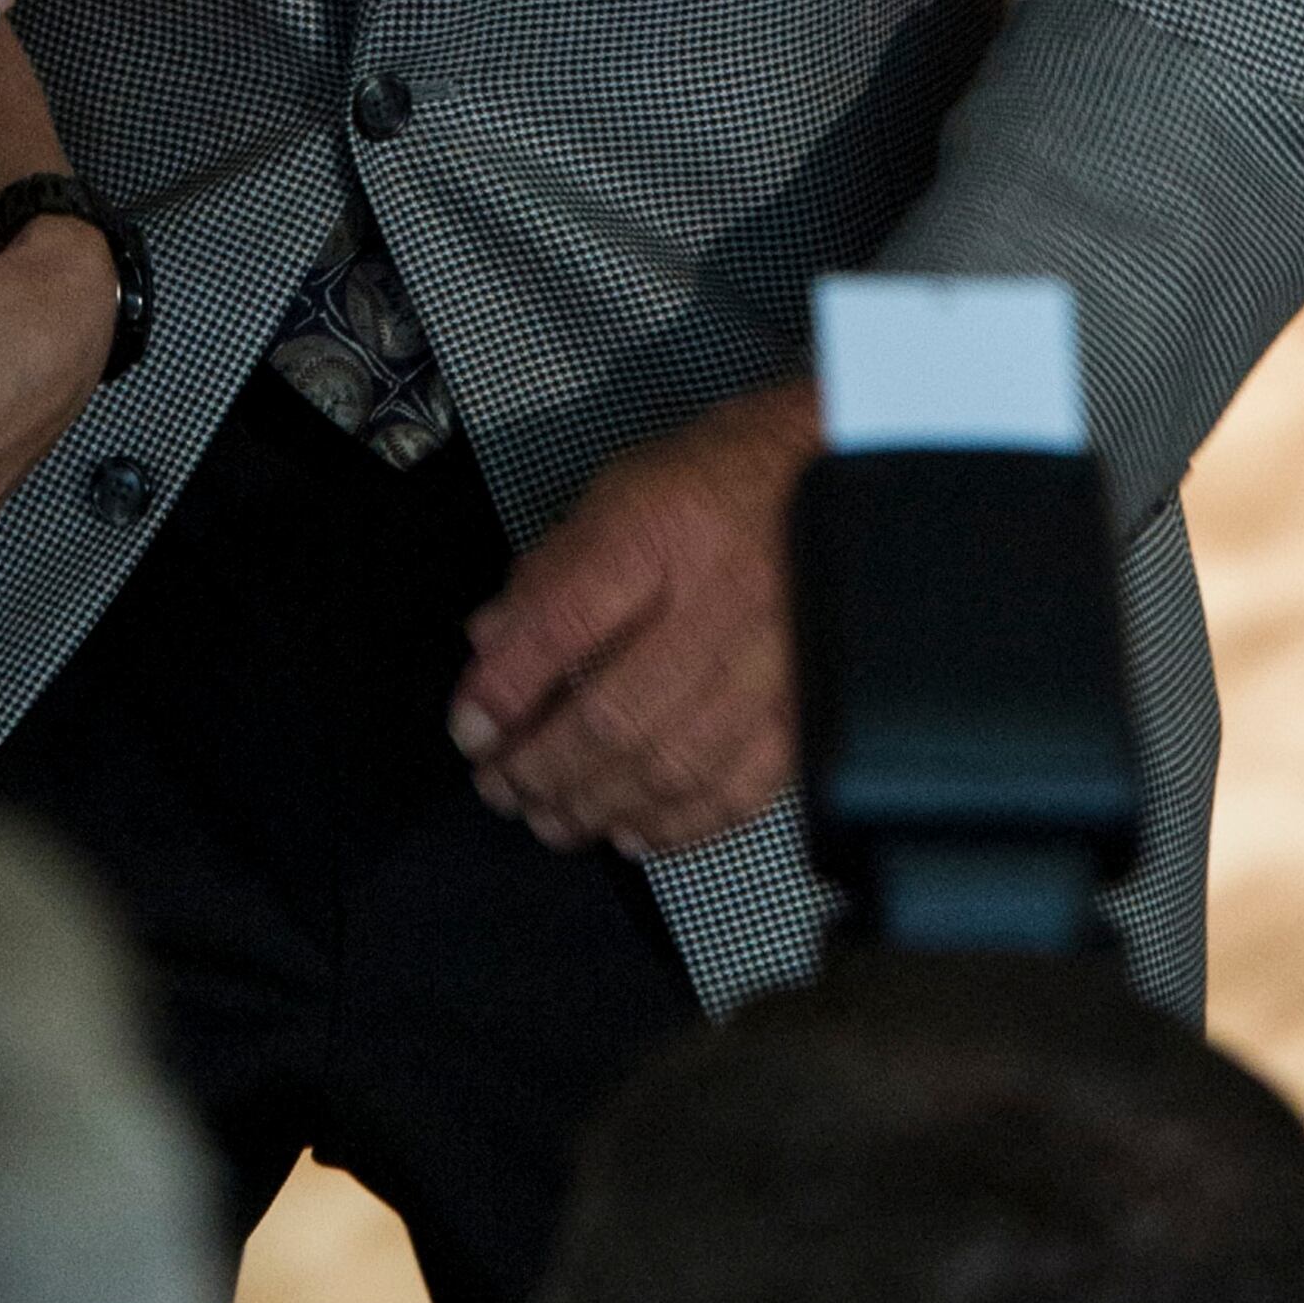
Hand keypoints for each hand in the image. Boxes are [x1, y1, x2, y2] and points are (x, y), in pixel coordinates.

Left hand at [444, 375, 822, 851]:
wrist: (833, 474)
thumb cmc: (719, 478)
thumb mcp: (619, 489)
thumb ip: (552, 570)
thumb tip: (490, 644)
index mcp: (660, 529)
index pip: (564, 622)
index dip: (506, 688)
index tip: (470, 727)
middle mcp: (718, 600)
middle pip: (614, 713)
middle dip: (540, 767)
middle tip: (499, 786)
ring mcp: (772, 664)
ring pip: (670, 766)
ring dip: (595, 806)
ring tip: (551, 816)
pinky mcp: (806, 711)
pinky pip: (736, 791)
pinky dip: (674, 825)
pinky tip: (632, 829)